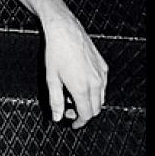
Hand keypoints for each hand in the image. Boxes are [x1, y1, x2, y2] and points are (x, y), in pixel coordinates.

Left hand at [43, 12, 108, 129]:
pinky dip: (94, 91)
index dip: (79, 123)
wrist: (65, 31)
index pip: (86, 114)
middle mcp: (95, 82)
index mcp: (82, 88)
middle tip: (69, 110)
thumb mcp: (51, 79)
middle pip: (95, 109)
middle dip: (83, 113)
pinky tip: (81, 84)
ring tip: (73, 96)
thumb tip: (57, 117)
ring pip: (100, 98)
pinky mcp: (103, 66)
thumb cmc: (56, 52)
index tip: (72, 124)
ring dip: (89, 103)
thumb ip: (55, 101)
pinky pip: (102, 85)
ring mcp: (101, 74)